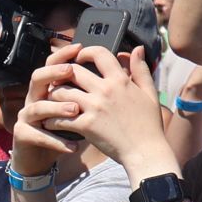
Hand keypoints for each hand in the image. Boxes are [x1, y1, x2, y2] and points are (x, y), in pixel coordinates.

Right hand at [9, 46, 87, 175]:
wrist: (39, 158)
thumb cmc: (61, 131)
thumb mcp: (73, 110)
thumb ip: (86, 91)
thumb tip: (107, 72)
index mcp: (47, 89)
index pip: (51, 65)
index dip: (61, 55)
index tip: (78, 47)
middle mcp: (34, 99)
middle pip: (37, 79)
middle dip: (53, 73)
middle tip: (71, 71)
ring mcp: (26, 117)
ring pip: (37, 107)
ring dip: (56, 108)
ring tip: (75, 110)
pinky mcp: (23, 135)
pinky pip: (38, 135)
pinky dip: (56, 141)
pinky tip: (74, 146)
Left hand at [38, 46, 169, 176]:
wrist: (146, 153)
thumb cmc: (148, 125)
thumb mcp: (149, 94)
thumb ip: (140, 70)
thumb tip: (136, 49)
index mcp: (120, 81)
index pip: (98, 53)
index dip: (85, 52)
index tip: (79, 58)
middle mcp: (105, 90)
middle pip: (72, 71)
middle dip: (62, 74)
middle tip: (59, 81)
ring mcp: (94, 108)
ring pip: (61, 92)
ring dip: (53, 95)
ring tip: (53, 100)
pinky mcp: (86, 125)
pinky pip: (59, 117)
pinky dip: (52, 119)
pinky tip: (52, 121)